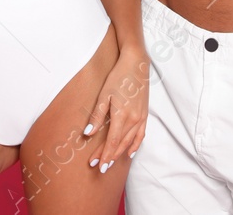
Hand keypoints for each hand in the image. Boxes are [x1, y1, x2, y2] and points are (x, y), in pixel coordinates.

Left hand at [82, 48, 148, 170]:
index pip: (112, 142)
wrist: (136, 64)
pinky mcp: (145, 115)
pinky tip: (130, 153)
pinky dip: (135, 146)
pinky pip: (141, 135)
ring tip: (110, 162)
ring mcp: (141, 118)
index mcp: (122, 115)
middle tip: (99, 168)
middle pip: (120, 144)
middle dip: (109, 157)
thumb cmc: (118, 77)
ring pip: (130, 142)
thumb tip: (88, 133)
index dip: (104, 155)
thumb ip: (97, 116)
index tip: (96, 165)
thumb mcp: (104, 95)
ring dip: (120, 154)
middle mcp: (133, 120)